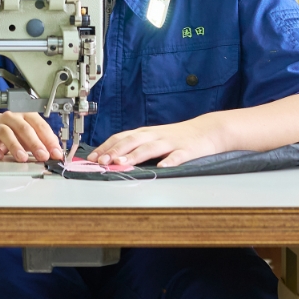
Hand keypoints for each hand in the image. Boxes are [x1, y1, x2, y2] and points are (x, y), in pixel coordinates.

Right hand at [0, 112, 63, 162]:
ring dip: (15, 145)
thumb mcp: (29, 134)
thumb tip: (57, 153)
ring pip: (5, 132)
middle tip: (42, 156)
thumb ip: (43, 142)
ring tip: (22, 158)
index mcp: (25, 116)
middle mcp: (11, 118)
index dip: (49, 140)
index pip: (40, 125)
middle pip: (24, 128)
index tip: (56, 153)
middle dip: (35, 143)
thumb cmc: (12, 131)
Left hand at [89, 119, 223, 168]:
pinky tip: (163, 167)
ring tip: (122, 163)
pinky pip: (177, 156)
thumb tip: (111, 158)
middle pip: (131, 141)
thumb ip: (135, 146)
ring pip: (150, 148)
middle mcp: (154, 136)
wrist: (206, 130)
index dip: (105, 147)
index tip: (91, 157)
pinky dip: (170, 161)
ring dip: (134, 155)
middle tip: (101, 161)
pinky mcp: (187, 150)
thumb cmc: (176, 137)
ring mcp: (170, 142)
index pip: (120, 137)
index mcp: (145, 133)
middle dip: (114, 151)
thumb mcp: (153, 138)